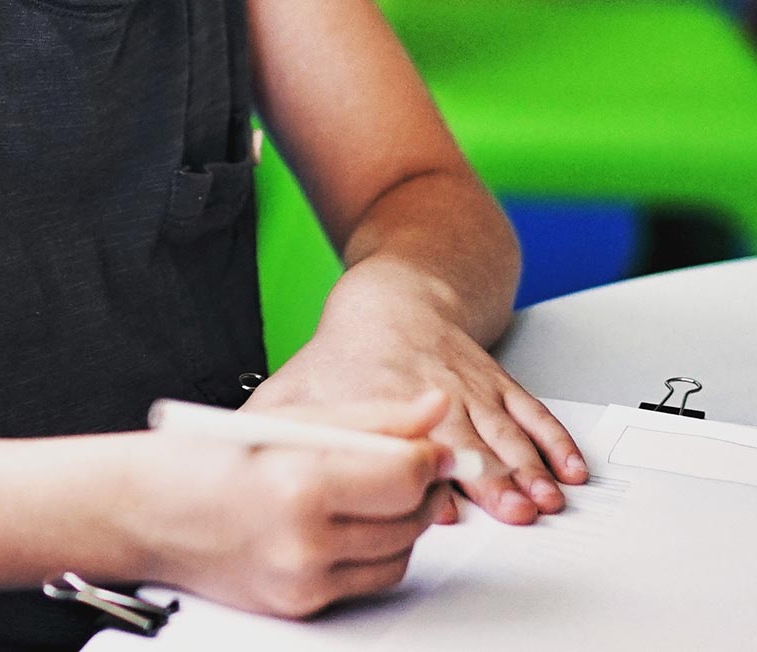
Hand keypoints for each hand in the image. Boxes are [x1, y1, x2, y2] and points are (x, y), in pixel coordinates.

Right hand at [124, 390, 452, 618]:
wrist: (143, 513)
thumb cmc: (199, 458)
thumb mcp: (282, 419)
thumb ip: (367, 417)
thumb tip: (431, 410)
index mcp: (298, 484)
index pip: (402, 474)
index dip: (427, 454)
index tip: (432, 441)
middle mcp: (305, 542)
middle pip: (408, 518)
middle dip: (421, 486)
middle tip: (414, 461)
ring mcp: (305, 581)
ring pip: (398, 555)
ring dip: (402, 522)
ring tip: (376, 488)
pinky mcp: (303, 606)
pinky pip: (367, 580)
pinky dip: (372, 551)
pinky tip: (348, 521)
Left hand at [248, 279, 588, 525]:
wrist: (395, 295)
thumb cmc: (346, 352)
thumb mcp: (299, 384)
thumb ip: (275, 426)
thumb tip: (236, 464)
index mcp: (382, 395)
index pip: (404, 438)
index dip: (423, 472)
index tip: (440, 505)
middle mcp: (433, 392)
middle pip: (466, 440)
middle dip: (492, 477)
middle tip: (513, 510)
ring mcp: (471, 389)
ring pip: (505, 431)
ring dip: (528, 467)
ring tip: (543, 497)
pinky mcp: (498, 385)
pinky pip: (533, 412)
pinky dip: (555, 442)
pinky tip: (569, 469)